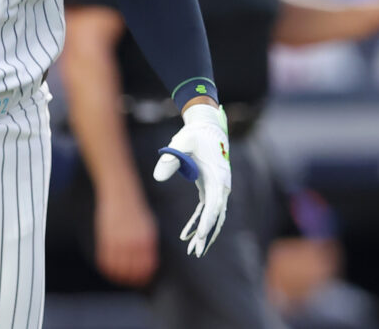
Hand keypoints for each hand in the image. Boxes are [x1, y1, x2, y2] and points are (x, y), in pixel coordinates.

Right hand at [94, 189, 157, 285]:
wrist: (120, 192)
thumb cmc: (135, 209)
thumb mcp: (149, 225)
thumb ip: (149, 244)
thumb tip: (150, 261)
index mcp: (147, 239)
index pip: (148, 266)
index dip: (145, 277)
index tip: (142, 281)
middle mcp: (134, 241)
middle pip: (133, 269)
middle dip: (132, 278)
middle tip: (130, 281)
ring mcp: (119, 239)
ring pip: (118, 267)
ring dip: (119, 275)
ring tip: (119, 277)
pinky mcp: (105, 236)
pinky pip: (105, 259)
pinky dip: (107, 267)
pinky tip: (108, 269)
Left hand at [153, 102, 230, 256]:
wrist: (206, 127)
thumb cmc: (194, 134)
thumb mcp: (181, 143)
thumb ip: (170, 159)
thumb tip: (157, 178)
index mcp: (217, 177)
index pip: (214, 205)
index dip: (207, 222)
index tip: (199, 237)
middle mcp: (221, 185)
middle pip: (216, 216)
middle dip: (206, 235)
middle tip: (195, 252)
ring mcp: (217, 188)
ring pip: (213, 216)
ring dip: (204, 232)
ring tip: (193, 250)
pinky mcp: (210, 188)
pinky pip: (206, 209)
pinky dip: (198, 222)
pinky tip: (187, 234)